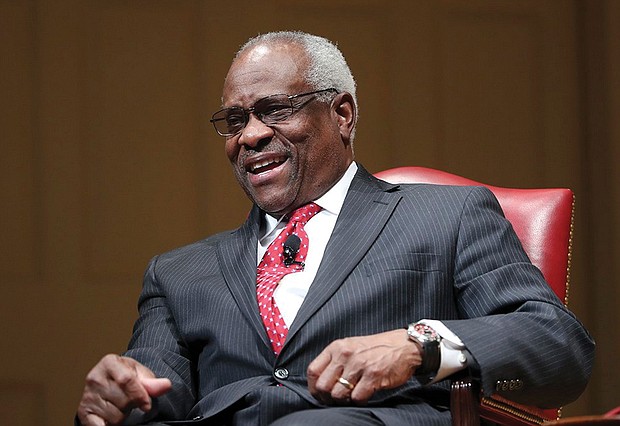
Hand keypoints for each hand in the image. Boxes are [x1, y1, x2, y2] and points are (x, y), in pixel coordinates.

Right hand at [77, 354, 171, 425]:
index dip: (140, 394)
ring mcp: (88, 396)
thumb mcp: (141, 374)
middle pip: (123, 400)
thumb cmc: (125, 377)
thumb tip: (165, 385)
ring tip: (121, 405)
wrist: (109, 383)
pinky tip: (111, 417)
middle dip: (132, 404)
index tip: (147, 404)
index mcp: (109, 363)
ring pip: (115, 416)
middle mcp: (95, 378)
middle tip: (130, 400)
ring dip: (123, 414)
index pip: (127, 380)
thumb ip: (152, 382)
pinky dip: (109, 425)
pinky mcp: (84, 412)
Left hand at [307, 329, 421, 404]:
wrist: (404, 345)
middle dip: (327, 397)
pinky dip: (359, 401)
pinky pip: (356, 398)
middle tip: (336, 399)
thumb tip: (321, 381)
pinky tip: (365, 394)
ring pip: (337, 394)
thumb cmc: (377, 348)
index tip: (320, 393)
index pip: (313, 370)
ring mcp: (359, 365)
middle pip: (322, 385)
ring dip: (344, 400)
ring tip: (352, 396)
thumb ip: (336, 360)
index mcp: (337, 347)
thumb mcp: (351, 346)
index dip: (313, 386)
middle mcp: (345, 355)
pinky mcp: (373, 376)